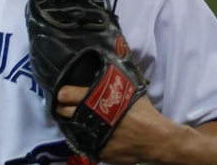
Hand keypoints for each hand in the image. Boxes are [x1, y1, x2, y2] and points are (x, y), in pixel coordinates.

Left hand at [56, 86, 177, 164]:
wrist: (156, 138)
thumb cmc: (143, 111)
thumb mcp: (128, 89)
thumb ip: (112, 82)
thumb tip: (105, 66)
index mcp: (96, 100)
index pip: (68, 94)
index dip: (62, 93)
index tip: (60, 93)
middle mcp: (90, 118)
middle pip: (66, 112)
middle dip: (63, 108)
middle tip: (62, 106)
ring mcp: (93, 136)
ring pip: (73, 128)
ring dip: (72, 123)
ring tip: (73, 119)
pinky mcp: (98, 151)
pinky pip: (85, 142)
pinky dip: (84, 136)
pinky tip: (86, 132)